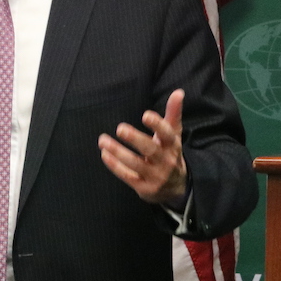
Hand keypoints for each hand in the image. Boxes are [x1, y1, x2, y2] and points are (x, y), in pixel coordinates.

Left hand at [98, 89, 187, 204]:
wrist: (176, 188)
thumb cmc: (169, 153)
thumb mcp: (173, 135)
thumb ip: (173, 114)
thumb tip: (178, 92)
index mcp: (172, 146)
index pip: (167, 134)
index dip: (158, 125)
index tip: (145, 115)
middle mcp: (165, 161)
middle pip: (151, 150)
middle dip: (135, 139)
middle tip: (120, 128)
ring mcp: (155, 176)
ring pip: (135, 164)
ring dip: (118, 152)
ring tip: (103, 140)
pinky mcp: (144, 187)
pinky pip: (127, 176)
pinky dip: (115, 166)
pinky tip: (104, 154)